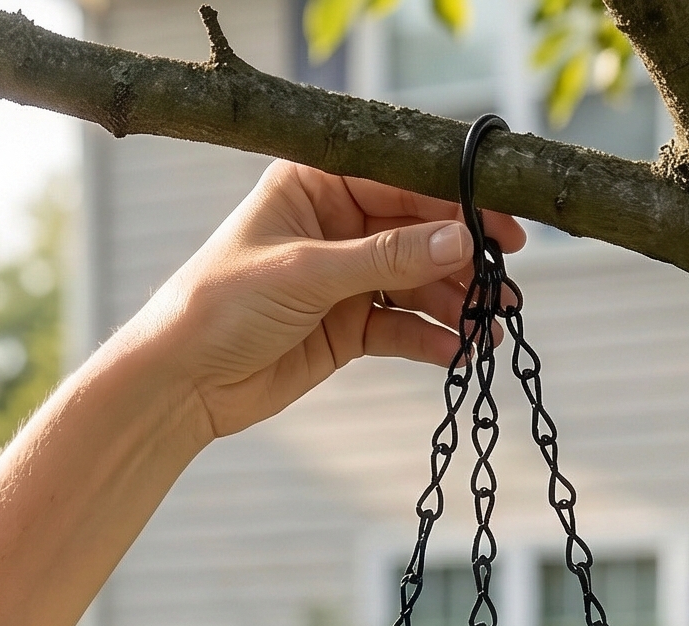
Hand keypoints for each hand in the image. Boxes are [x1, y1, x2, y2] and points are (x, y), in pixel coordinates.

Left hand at [129, 160, 528, 441]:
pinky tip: (462, 352)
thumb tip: (459, 243)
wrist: (181, 382)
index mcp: (316, 183)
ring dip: (457, 304)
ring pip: (416, 283)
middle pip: (418, 233)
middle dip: (464, 259)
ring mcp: (343, 278)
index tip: (500, 223)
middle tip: (507, 281)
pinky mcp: (346, 328)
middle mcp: (335, 224)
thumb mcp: (307, 273)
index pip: (401, 181)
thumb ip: (385, 258)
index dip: (454, 202)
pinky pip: (402, 327)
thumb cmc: (221, 304)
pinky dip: (433, 339)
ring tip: (494, 326)